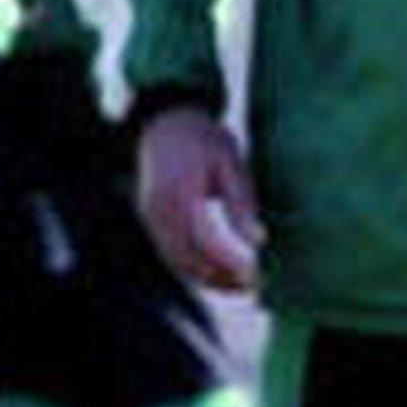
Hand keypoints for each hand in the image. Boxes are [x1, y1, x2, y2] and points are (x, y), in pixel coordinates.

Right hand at [136, 104, 264, 290]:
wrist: (165, 121)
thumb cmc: (204, 139)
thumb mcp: (231, 162)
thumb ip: (241, 203)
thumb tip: (258, 241)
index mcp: (182, 188)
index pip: (205, 237)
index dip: (228, 259)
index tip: (254, 271)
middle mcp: (160, 206)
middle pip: (188, 256)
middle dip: (219, 277)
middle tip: (251, 285)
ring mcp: (150, 214)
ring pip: (176, 259)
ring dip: (206, 278)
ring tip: (238, 285)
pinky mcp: (148, 218)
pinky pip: (169, 252)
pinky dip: (192, 267)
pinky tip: (217, 272)